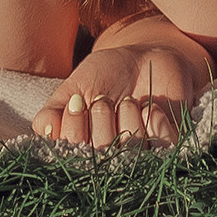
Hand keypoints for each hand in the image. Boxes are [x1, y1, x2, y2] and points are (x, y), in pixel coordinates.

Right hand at [31, 27, 208, 147]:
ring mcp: (144, 156)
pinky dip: (154, 120)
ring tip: (129, 99)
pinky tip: (150, 107)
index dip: (74, 129)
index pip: (73, 156)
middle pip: (101, 156)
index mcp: (86, 149)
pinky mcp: (172, 148)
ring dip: (127, 116)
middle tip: (106, 99)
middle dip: (100, 117)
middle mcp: (113, 159)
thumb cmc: (106, 74)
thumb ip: (54, 110)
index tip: (78, 102)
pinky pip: (162, 146)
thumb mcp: (75, 87)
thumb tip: (44, 131)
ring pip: (131, 151)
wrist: (147, 57)